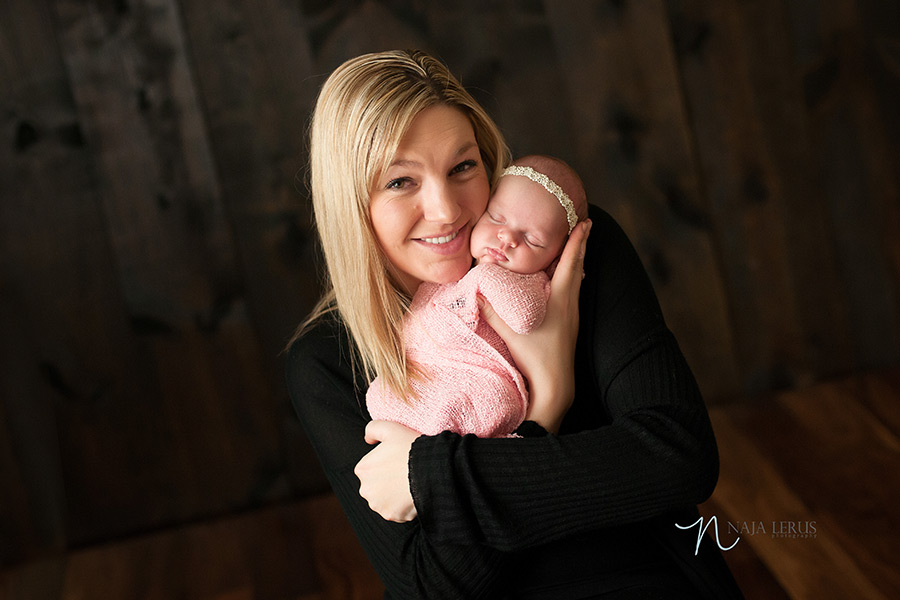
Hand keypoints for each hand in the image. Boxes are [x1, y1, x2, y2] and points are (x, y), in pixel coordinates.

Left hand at [354, 420, 421, 521]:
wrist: (432, 469)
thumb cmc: (411, 447)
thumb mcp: (390, 428)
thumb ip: (372, 429)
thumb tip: (367, 439)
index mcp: (362, 469)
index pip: (372, 468)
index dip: (386, 463)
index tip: (398, 461)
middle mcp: (365, 490)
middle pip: (376, 485)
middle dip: (387, 481)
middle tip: (404, 472)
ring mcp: (378, 505)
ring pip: (385, 500)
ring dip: (394, 495)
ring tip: (410, 483)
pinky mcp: (392, 516)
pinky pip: (397, 511)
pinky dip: (403, 506)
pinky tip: (413, 494)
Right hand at [480, 220, 591, 432]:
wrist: (555, 386)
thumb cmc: (535, 357)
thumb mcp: (510, 331)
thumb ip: (491, 311)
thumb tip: (472, 291)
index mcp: (560, 300)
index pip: (569, 264)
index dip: (576, 242)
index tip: (583, 223)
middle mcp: (570, 305)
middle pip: (578, 268)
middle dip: (580, 245)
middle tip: (585, 224)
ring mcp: (573, 317)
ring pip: (577, 281)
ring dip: (576, 262)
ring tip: (575, 247)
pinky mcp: (570, 326)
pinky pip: (573, 293)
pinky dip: (572, 279)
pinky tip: (566, 282)